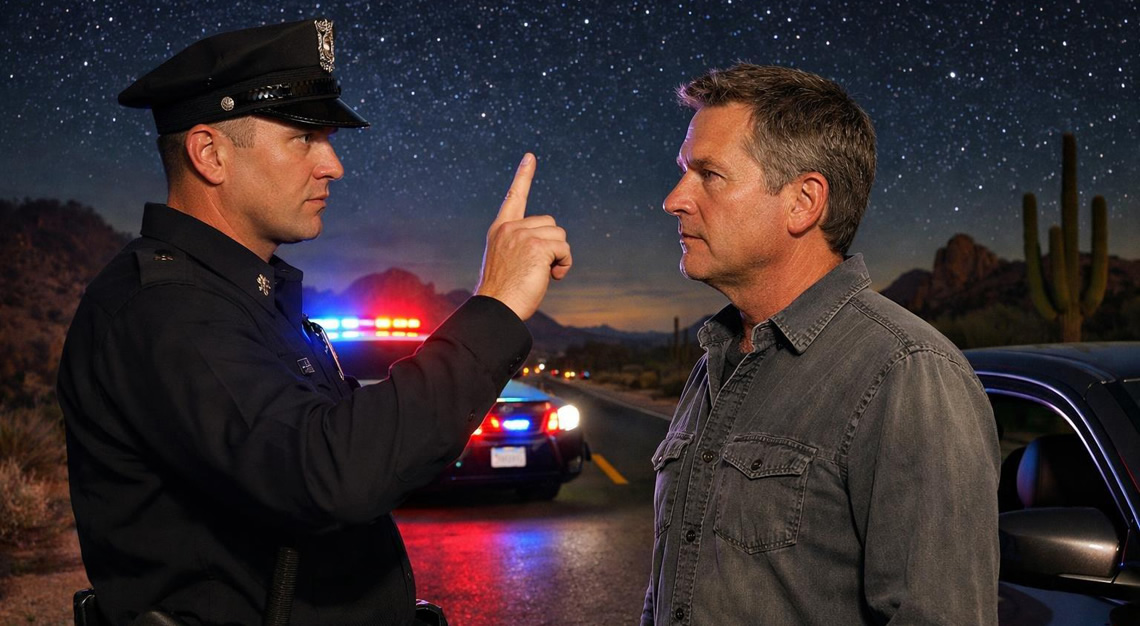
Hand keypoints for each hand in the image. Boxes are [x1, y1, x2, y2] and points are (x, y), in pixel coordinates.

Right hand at [474, 153, 571, 320]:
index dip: (523, 176)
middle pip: (550, 223)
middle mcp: (510, 228)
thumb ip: (522, 245)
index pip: (513, 198)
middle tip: (541, 269)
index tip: (530, 157)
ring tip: (543, 274)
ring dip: (559, 256)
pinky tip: (552, 276)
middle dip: (553, 245)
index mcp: (500, 230)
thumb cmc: (502, 294)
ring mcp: (522, 235)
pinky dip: (564, 263)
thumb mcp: (507, 261)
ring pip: (560, 235)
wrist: (495, 308)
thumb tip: (552, 246)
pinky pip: (564, 248)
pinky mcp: (537, 246)